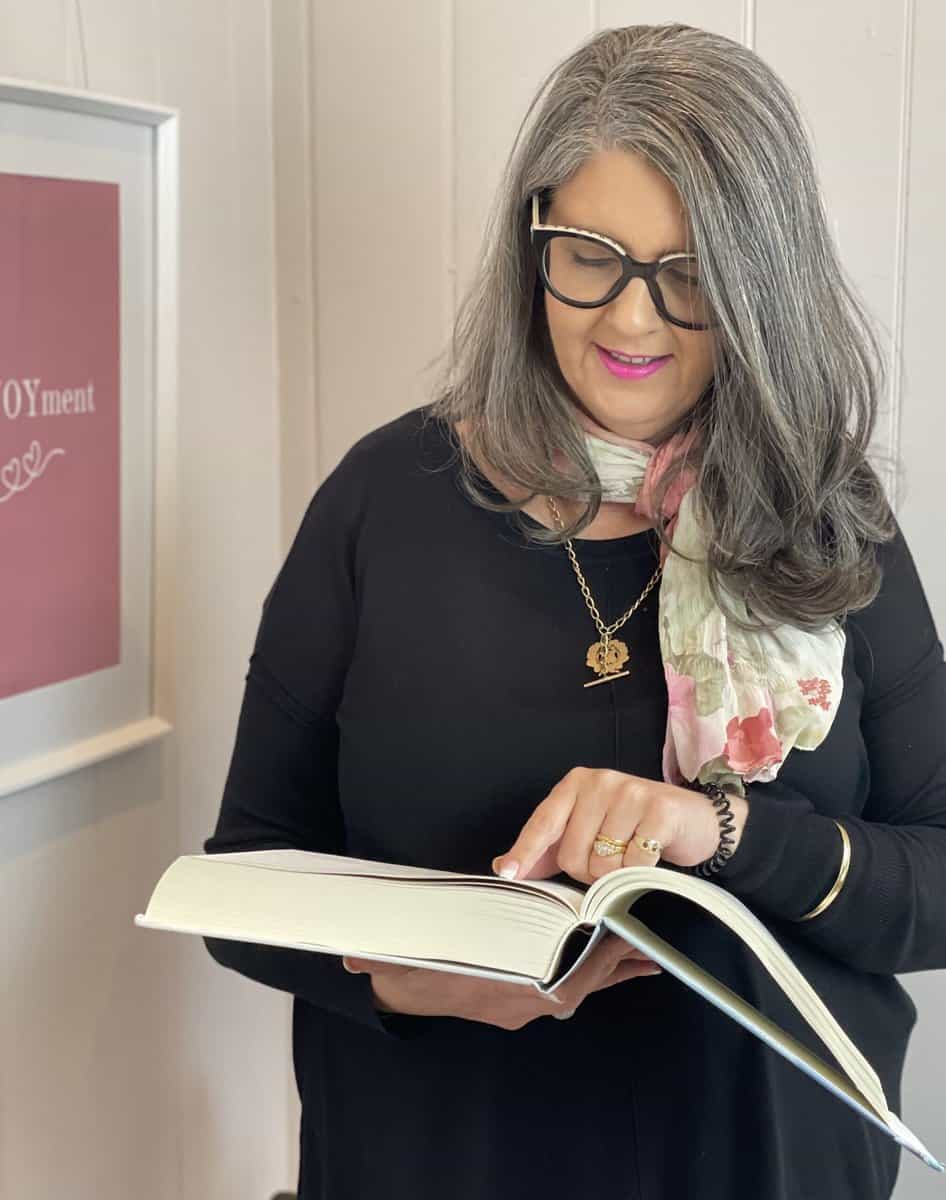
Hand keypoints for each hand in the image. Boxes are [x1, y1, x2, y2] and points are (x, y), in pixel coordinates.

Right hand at [342, 934, 662, 1029]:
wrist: (404, 996)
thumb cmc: (410, 969)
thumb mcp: (397, 962)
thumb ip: (383, 956)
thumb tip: (352, 957)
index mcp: (502, 993)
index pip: (557, 978)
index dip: (588, 959)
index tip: (614, 935)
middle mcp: (522, 1004)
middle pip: (583, 980)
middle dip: (616, 960)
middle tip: (652, 938)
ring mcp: (529, 1006)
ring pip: (585, 986)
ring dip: (616, 969)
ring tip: (654, 954)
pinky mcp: (530, 1004)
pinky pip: (577, 989)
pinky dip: (603, 976)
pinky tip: (627, 966)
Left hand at [492, 767, 747, 883]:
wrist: (696, 820)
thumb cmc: (634, 827)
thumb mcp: (589, 831)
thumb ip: (548, 849)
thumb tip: (504, 866)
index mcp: (576, 783)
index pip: (543, 822)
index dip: (525, 851)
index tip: (509, 873)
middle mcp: (600, 782)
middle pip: (573, 854)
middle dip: (588, 872)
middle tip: (611, 859)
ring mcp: (631, 792)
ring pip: (602, 863)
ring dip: (615, 874)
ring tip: (631, 855)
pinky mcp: (659, 810)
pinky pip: (633, 863)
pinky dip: (639, 871)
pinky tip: (650, 856)